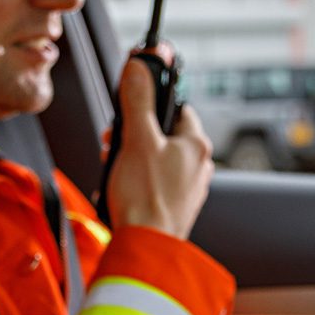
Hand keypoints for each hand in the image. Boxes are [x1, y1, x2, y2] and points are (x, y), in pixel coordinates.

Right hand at [104, 48, 212, 239]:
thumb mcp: (137, 140)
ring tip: (116, 167)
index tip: (133, 104)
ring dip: (132, 158)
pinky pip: (154, 183)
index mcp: (196, 144)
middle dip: (135, 135)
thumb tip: (138, 68)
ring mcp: (188, 188)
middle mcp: (199, 165)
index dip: (151, 104)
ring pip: (157, 159)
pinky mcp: (175, 206)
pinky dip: (137, 181)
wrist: (145, 247)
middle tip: (116, 142)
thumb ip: (138, 100)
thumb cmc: (145, 198)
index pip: (177, 107)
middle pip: (164, 134)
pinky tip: (122, 188)